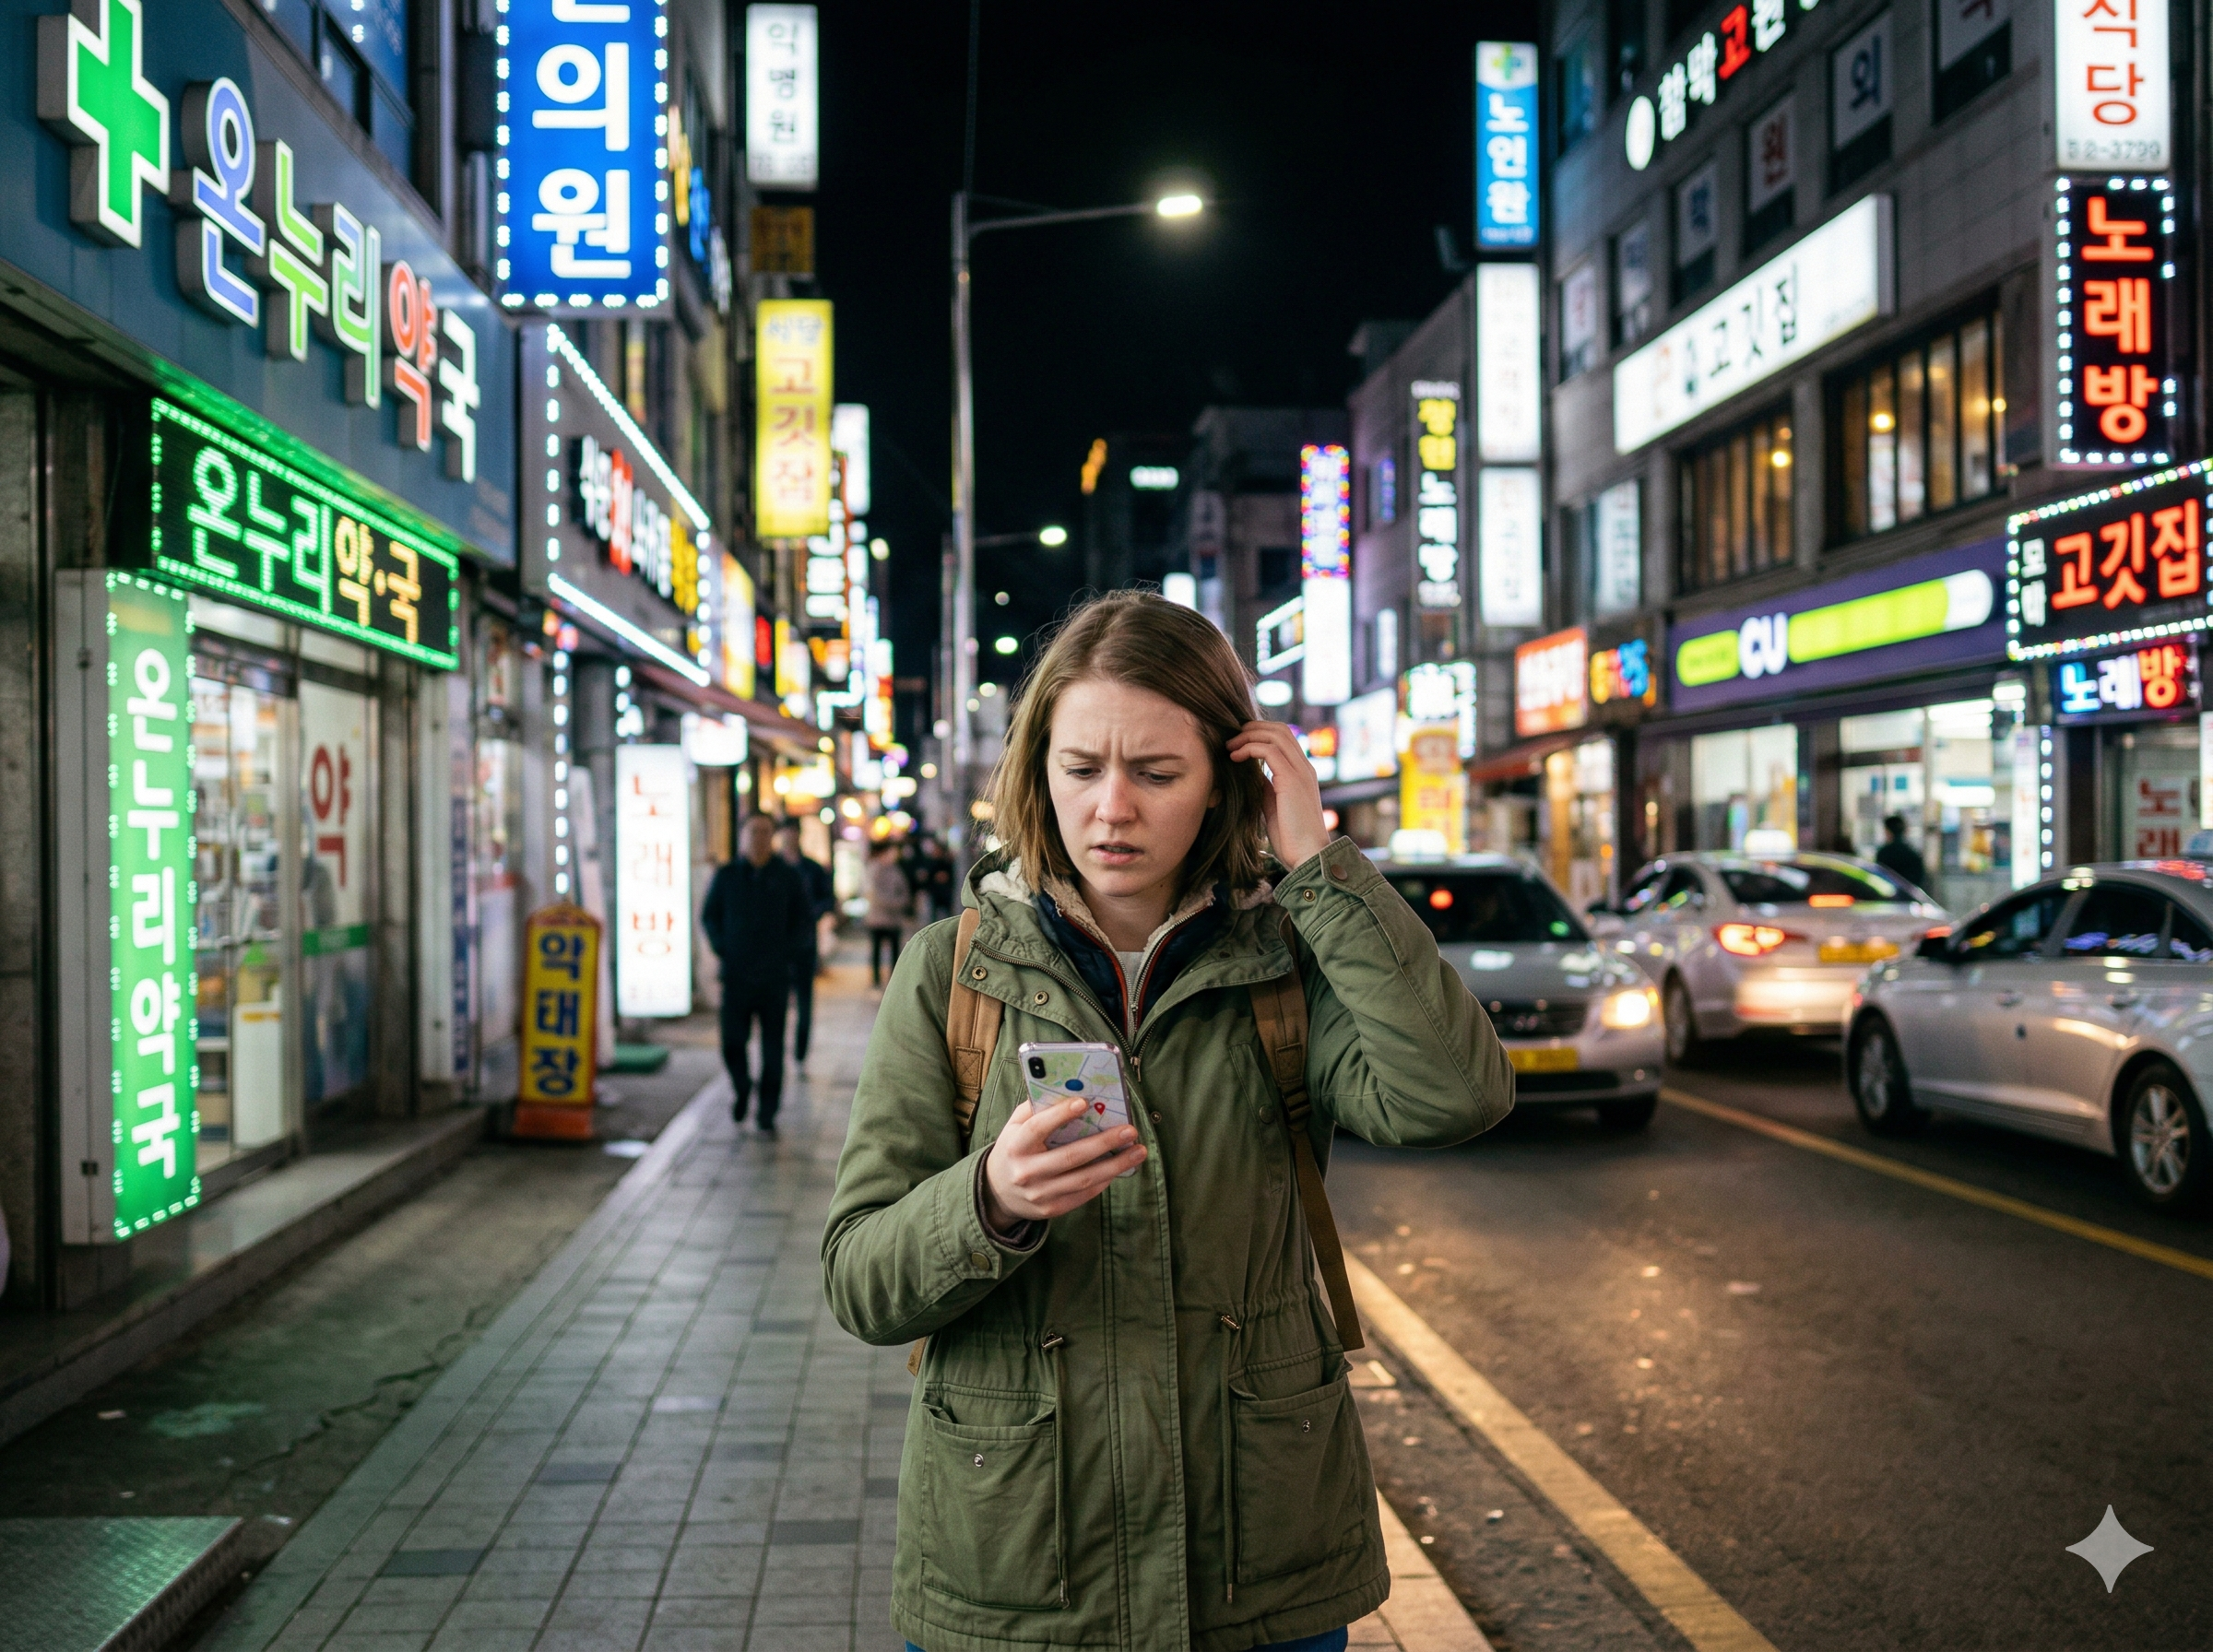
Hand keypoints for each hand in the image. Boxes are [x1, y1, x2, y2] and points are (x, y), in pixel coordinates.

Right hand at [982, 1099, 1146, 1226]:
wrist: (998, 1193)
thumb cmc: (1013, 1149)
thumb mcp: (1014, 1127)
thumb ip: (1035, 1109)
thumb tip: (1068, 1090)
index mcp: (1015, 1146)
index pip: (1037, 1128)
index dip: (1060, 1114)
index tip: (1084, 1101)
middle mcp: (1026, 1172)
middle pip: (1071, 1157)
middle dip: (1104, 1142)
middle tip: (1130, 1131)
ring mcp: (1039, 1194)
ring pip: (1084, 1179)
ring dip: (1115, 1165)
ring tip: (1138, 1151)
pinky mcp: (1052, 1209)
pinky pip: (1084, 1194)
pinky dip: (1105, 1180)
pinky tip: (1120, 1167)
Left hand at [1228, 719, 1329, 867]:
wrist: (1307, 855)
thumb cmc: (1290, 837)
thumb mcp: (1273, 805)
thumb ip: (1266, 786)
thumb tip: (1251, 773)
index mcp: (1302, 773)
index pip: (1284, 738)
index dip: (1260, 733)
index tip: (1238, 743)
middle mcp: (1304, 767)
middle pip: (1280, 729)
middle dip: (1252, 728)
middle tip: (1231, 739)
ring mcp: (1300, 772)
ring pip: (1275, 734)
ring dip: (1248, 736)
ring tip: (1230, 747)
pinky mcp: (1291, 780)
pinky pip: (1269, 750)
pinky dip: (1249, 748)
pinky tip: (1235, 758)